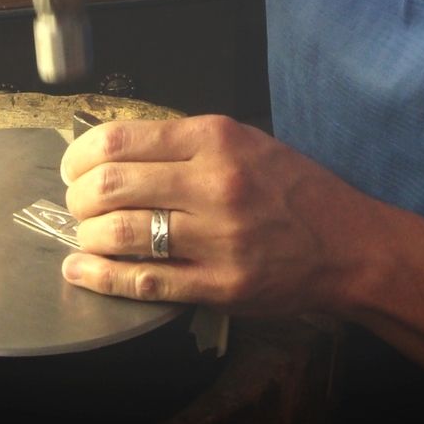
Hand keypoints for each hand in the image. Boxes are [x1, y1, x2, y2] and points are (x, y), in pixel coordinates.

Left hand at [59, 114, 374, 314]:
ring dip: (86, 235)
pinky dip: (100, 276)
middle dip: (78, 196)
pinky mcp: (219, 285)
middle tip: (76, 202)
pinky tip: (80, 270)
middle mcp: (214, 184)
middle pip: (111, 185)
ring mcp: (217, 238)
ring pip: (119, 233)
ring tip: (84, 234)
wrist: (350, 244)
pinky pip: (143, 280)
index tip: (73, 165)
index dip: (81, 154)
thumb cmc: (294, 190)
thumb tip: (114, 149)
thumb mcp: (246, 142)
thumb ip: (186, 144)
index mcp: (217, 139)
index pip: (121, 138)